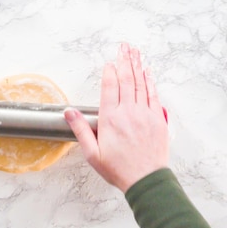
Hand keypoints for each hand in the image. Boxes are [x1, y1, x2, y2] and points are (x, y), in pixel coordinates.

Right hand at [64, 43, 168, 191]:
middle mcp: (128, 113)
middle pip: (126, 80)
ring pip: (140, 84)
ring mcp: (144, 114)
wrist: (146, 180)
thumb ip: (81, 130)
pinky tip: (148, 72)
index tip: (109, 62)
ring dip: (137, 66)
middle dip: (124, 61)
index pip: (110, 87)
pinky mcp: (157, 119)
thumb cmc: (119, 169)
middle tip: (123, 47)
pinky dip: (150, 81)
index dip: (109, 72)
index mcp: (110, 119)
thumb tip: (69, 113)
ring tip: (135, 52)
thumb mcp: (92, 153)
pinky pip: (153, 95)